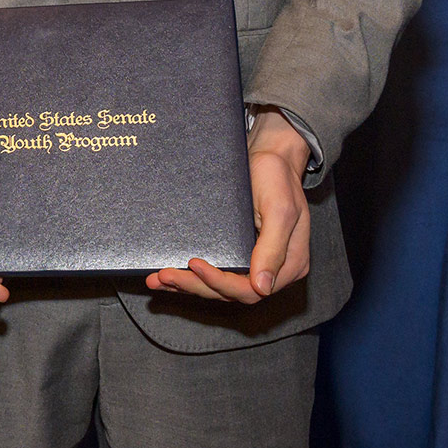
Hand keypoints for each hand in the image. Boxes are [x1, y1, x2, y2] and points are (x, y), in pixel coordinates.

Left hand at [146, 108, 312, 303]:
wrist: (271, 156)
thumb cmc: (278, 178)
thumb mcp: (280, 210)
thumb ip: (273, 249)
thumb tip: (262, 287)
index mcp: (289, 264)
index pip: (251, 290)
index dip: (220, 283)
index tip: (194, 265)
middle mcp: (272, 268)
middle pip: (230, 291)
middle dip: (195, 286)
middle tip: (164, 276)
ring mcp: (255, 261)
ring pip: (219, 285)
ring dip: (188, 285)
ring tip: (158, 280)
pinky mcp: (239, 252)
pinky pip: (217, 270)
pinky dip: (192, 275)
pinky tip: (170, 275)